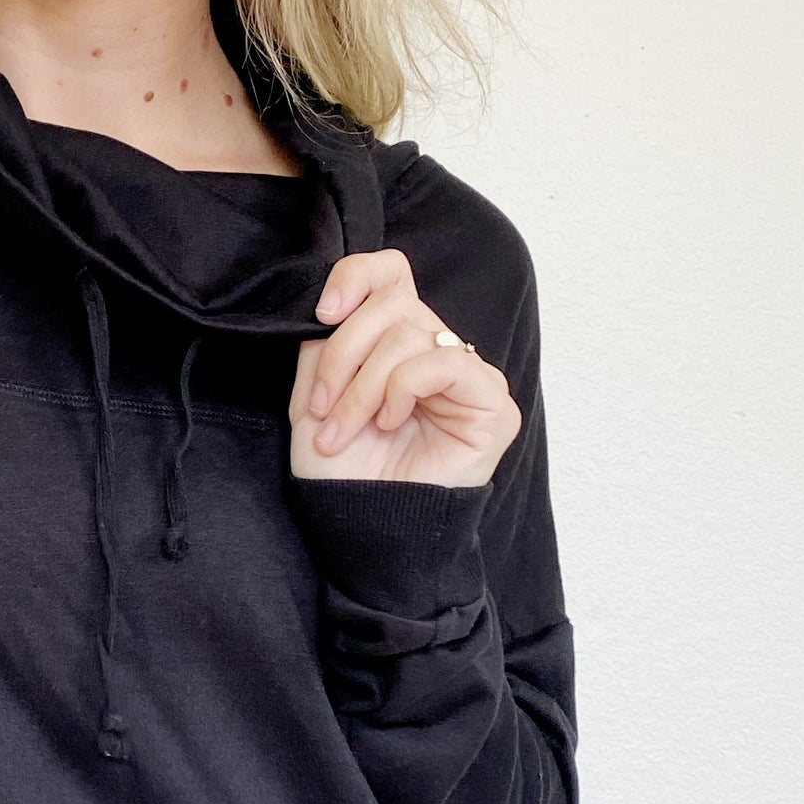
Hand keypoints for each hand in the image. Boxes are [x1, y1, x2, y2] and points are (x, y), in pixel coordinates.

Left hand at [288, 249, 520, 487]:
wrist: (363, 529)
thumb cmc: (342, 474)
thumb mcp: (313, 401)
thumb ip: (322, 348)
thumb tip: (331, 308)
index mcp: (394, 344)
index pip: (390, 274)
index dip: (356, 277)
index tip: (322, 315)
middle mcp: (433, 351)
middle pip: (392, 303)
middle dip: (344, 354)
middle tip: (321, 408)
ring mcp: (466, 375)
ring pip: (411, 334)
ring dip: (363, 386)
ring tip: (343, 431)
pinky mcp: (490, 402)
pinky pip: (446, 361)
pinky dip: (404, 388)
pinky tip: (391, 422)